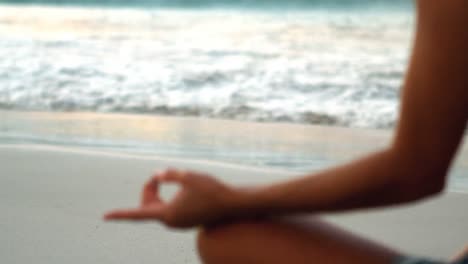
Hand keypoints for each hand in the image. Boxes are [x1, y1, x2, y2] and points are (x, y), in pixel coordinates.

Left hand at [103, 169, 235, 227]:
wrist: (232, 205)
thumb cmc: (211, 190)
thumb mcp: (188, 176)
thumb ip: (169, 175)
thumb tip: (157, 175)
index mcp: (167, 214)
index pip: (138, 213)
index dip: (120, 214)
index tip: (105, 216)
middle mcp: (171, 222)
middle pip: (148, 207)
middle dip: (147, 191)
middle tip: (155, 176)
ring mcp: (179, 224)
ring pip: (159, 209)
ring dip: (158, 195)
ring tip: (163, 180)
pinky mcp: (187, 222)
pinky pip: (170, 211)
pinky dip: (168, 199)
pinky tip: (178, 189)